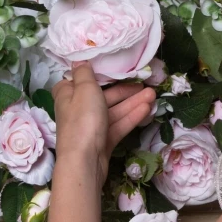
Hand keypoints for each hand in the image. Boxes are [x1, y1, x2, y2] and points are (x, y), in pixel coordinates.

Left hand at [51, 61, 156, 189]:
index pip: (80, 81)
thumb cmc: (82, 120)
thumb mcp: (84, 89)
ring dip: (133, 102)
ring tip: (153, 95)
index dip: (96, 75)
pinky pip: (119, 125)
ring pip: (114, 110)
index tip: (115, 70)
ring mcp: (92, 126)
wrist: (85, 160)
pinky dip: (132, 117)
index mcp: (68, 95)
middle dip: (125, 90)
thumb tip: (79, 61)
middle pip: (103, 96)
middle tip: (145, 84)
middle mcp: (78, 109)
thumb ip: (84, 73)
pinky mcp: (103, 140)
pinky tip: (148, 109)